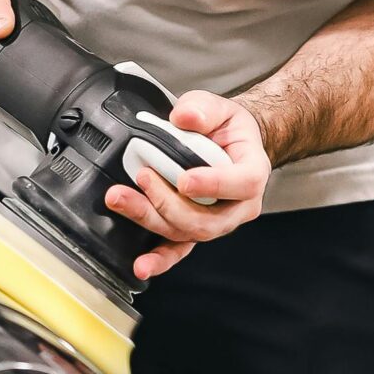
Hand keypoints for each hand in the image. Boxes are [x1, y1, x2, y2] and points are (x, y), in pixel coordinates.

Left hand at [103, 91, 271, 280]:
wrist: (229, 146)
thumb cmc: (228, 130)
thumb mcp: (221, 108)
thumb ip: (204, 108)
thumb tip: (184, 116)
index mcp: (252, 173)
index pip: (242, 184)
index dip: (214, 184)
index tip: (185, 179)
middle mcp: (237, 207)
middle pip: (207, 219)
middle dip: (169, 203)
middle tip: (143, 177)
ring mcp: (216, 222)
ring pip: (187, 233)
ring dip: (151, 219)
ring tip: (121, 200)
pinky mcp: (194, 230)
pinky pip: (179, 249)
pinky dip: (160, 259)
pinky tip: (141, 265)